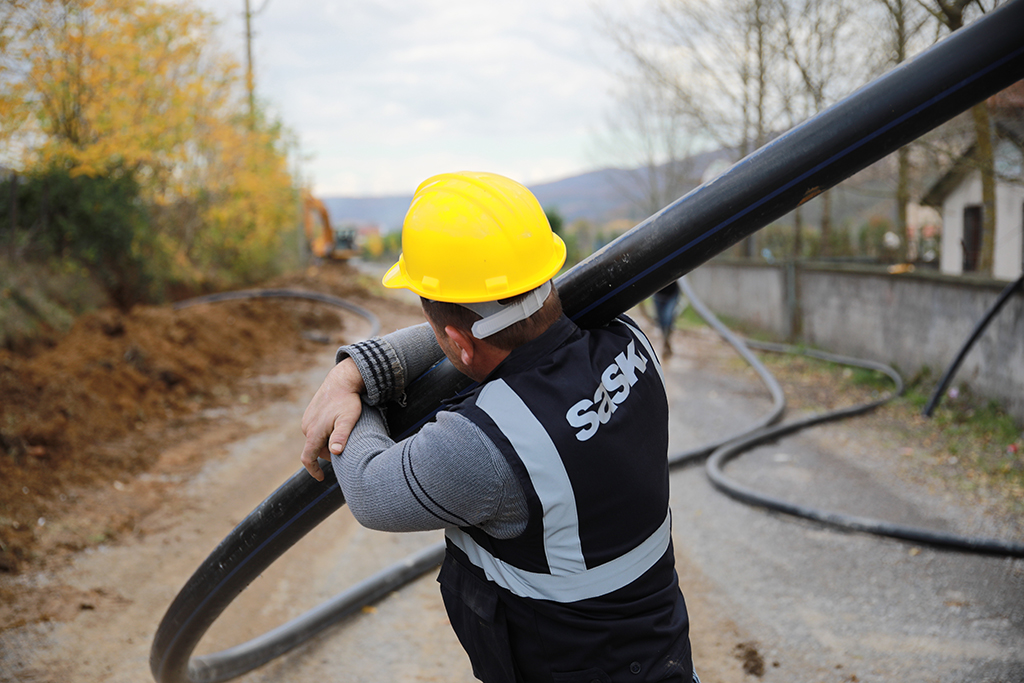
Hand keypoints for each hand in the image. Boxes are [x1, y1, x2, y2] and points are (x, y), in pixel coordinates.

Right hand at [299, 358, 365, 480]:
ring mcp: (307, 419)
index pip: (307, 458)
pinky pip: (315, 429)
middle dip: (327, 453)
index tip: (321, 478)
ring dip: (326, 442)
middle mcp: (307, 427)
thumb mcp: (348, 420)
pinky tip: (337, 426)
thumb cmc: (348, 401)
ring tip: (343, 436)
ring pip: (316, 439)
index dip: (313, 471)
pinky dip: (325, 433)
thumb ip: (341, 436)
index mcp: (314, 432)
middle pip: (315, 449)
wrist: (342, 380)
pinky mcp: (310, 413)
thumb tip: (334, 453)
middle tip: (345, 450)